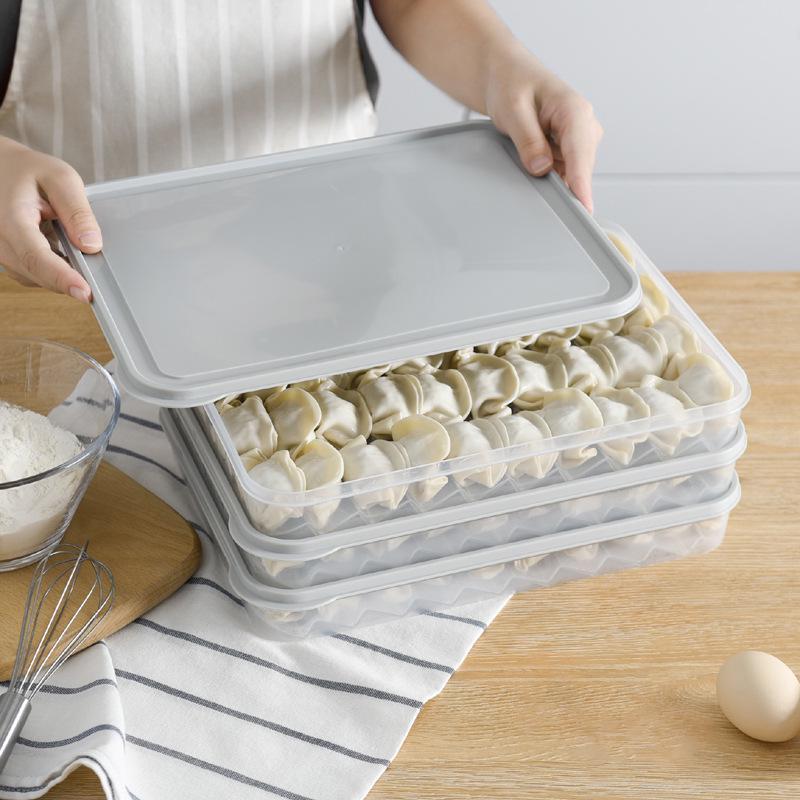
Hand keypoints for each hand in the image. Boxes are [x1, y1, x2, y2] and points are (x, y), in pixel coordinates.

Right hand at [0, 136, 98, 300]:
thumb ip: (77, 212)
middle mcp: (0, 241)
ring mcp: (1, 252)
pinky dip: (54, 270)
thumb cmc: (27, 171)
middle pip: (39, 274)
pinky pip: (35, 274)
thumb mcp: (60, 178)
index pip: (37, 257)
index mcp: (11, 220)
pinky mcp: (9, 258)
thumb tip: (92, 245)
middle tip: (100, 282)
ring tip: (79, 254)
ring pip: (38, 277)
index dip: (63, 278)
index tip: (85, 293)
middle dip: (70, 280)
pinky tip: (66, 255)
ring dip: (62, 274)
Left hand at [485, 44, 602, 212]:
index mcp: (574, 110)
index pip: (581, 153)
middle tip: (543, 202)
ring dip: (554, 180)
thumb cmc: (512, 83)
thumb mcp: (513, 110)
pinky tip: (534, 167)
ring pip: (573, 174)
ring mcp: (578, 139)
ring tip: (529, 162)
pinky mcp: (569, 150)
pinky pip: (564, 173)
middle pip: (581, 169)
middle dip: (565, 186)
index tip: (583, 206)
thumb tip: (541, 167)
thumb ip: (528, 139)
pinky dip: (550, 177)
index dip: (581, 183)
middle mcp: (583, 125)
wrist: (507, 77)